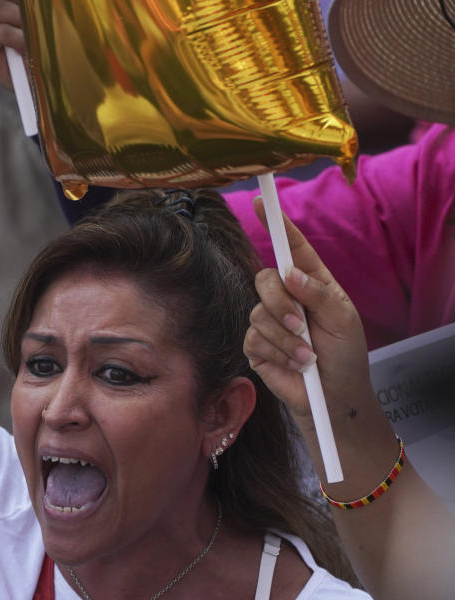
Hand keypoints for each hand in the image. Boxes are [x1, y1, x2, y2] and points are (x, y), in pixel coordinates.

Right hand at [244, 198, 373, 426]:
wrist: (333, 397)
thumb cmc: (345, 356)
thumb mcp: (343, 320)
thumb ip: (318, 295)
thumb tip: (290, 274)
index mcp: (312, 282)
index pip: (292, 248)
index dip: (277, 224)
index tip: (263, 202)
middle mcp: (286, 297)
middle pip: (264, 278)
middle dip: (280, 301)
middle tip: (301, 323)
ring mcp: (268, 320)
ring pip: (258, 312)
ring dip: (285, 336)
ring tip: (306, 354)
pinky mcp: (256, 345)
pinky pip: (253, 336)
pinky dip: (277, 351)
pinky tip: (294, 363)